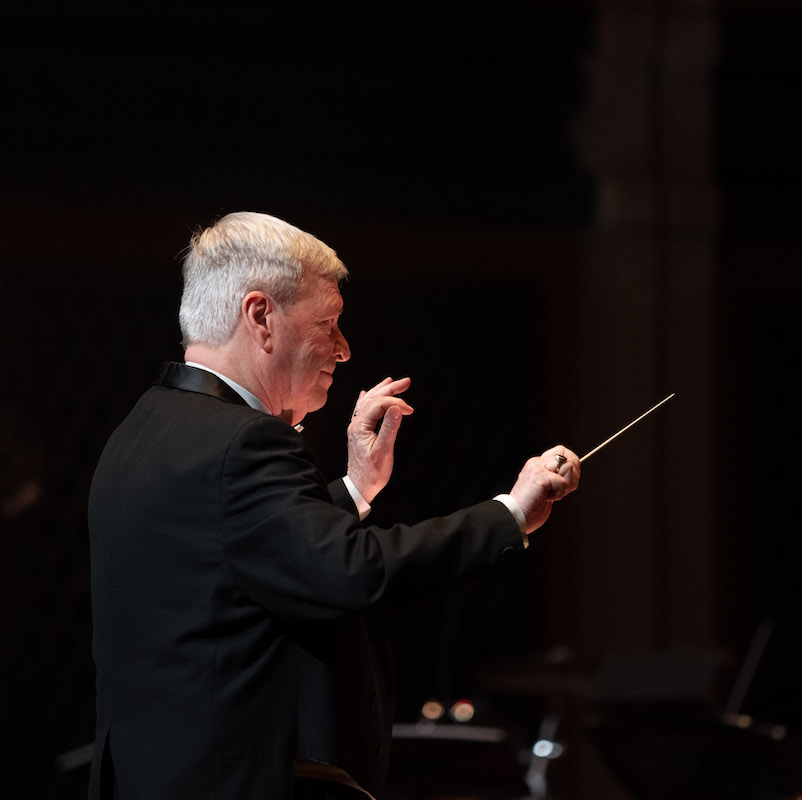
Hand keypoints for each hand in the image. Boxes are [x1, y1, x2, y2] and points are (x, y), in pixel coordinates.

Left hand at [346, 377, 413, 503]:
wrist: (359, 487)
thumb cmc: (372, 473)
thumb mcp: (383, 451)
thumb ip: (389, 428)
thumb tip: (397, 408)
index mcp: (360, 427)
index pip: (378, 404)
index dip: (395, 403)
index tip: (410, 411)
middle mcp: (356, 424)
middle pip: (372, 398)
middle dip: (390, 389)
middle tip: (406, 381)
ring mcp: (356, 427)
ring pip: (368, 402)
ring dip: (381, 391)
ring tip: (391, 382)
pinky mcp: (359, 432)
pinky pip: (362, 410)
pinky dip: (368, 400)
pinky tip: (366, 393)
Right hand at [509, 445, 579, 533]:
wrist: (516, 516)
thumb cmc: (530, 507)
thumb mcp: (546, 489)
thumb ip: (556, 479)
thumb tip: (573, 471)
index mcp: (538, 464)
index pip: (562, 451)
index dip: (571, 464)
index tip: (568, 480)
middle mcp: (537, 463)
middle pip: (568, 458)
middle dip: (572, 476)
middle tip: (561, 489)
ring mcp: (538, 468)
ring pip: (568, 467)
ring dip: (565, 486)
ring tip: (551, 495)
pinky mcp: (540, 477)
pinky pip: (563, 482)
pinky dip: (559, 494)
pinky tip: (547, 498)